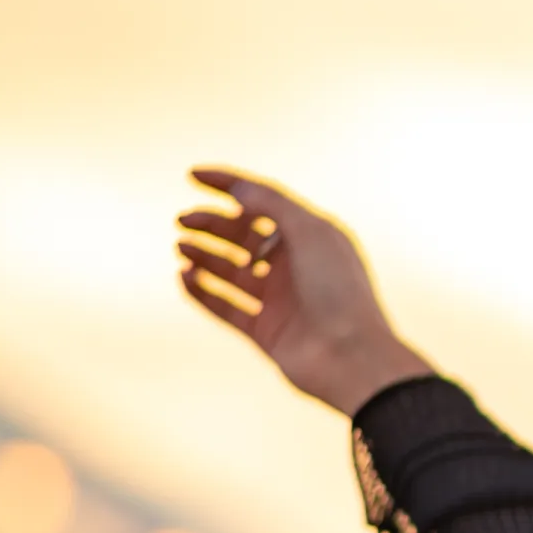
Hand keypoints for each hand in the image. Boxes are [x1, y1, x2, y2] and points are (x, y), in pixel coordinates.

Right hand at [175, 168, 435, 415]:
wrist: (351, 357)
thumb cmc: (339, 291)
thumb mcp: (310, 233)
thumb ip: (272, 204)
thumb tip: (237, 188)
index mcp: (314, 238)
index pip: (265, 203)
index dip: (229, 185)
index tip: (192, 174)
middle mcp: (297, 266)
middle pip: (244, 236)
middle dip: (212, 224)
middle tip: (183, 221)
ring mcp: (281, 300)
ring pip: (231, 271)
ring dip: (204, 256)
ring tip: (182, 248)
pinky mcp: (266, 331)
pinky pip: (225, 307)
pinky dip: (202, 291)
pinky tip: (184, 276)